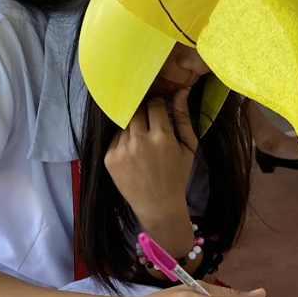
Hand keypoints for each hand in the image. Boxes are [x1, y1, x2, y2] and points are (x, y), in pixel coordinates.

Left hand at [105, 91, 197, 229]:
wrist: (157, 205)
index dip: (158, 105)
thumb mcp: (188, 147)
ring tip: (143, 144)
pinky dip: (124, 140)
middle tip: (150, 124)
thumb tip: (181, 91)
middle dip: (144, 113)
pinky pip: (116, 138)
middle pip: (137, 110)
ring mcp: (121, 150)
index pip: (154, 104)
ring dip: (133, 127)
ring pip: (125, 123)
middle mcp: (139, 141)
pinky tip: (134, 154)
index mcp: (161, 137)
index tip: (160, 111)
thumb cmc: (177, 175)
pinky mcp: (109, 158)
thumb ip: (183, 118)